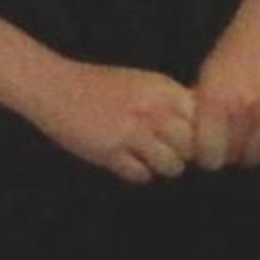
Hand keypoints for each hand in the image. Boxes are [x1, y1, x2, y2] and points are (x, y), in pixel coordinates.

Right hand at [23, 59, 197, 183]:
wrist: (53, 86)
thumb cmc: (101, 86)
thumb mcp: (143, 84)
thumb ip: (172, 102)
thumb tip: (207, 129)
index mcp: (163, 89)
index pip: (204, 120)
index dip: (200, 134)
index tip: (187, 139)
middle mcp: (151, 109)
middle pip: (192, 147)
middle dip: (184, 154)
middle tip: (167, 151)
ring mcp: (131, 131)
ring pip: (172, 166)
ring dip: (162, 167)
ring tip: (147, 158)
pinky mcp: (110, 151)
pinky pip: (142, 175)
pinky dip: (137, 173)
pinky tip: (126, 162)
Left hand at [193, 2, 259, 167]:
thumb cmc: (233, 53)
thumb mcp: (207, 78)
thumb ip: (203, 112)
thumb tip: (201, 146)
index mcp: (216, 100)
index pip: (209, 153)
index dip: (208, 159)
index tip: (211, 156)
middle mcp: (245, 108)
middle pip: (236, 156)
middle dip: (231, 155)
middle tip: (232, 146)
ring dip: (254, 155)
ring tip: (251, 143)